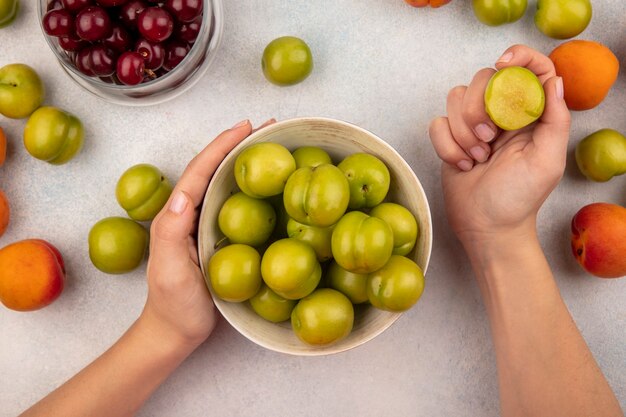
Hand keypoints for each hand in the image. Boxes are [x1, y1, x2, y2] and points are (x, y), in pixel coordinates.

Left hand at [140, 119, 274, 347]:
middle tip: (269, 128)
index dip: (222, 146)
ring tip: (274, 147)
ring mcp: (205, 225)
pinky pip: (238, 206)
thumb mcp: (169, 271)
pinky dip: (253, 189)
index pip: (200, 171)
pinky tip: (272, 188)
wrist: (177, 332)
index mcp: (178, 214)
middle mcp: (191, 213)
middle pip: (215, 170)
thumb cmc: (173, 305)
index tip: (246, 127)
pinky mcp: (219, 238)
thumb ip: (171, 233)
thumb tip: (183, 195)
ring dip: (248, 162)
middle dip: (239, 145)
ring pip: (227, 185)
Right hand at [429, 45, 569, 247]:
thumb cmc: (519, 198)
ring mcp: (474, 125)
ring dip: (462, 131)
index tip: (502, 64)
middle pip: (482, 79)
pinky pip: (437, 123)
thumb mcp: (547, 161)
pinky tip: (461, 165)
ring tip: (476, 158)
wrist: (486, 227)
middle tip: (488, 140)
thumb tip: (554, 81)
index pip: (529, 68)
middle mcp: (502, 113)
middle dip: (478, 109)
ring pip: (455, 98)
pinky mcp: (450, 138)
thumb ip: (555, 119)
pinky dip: (446, 146)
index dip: (518, 56)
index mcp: (530, 114)